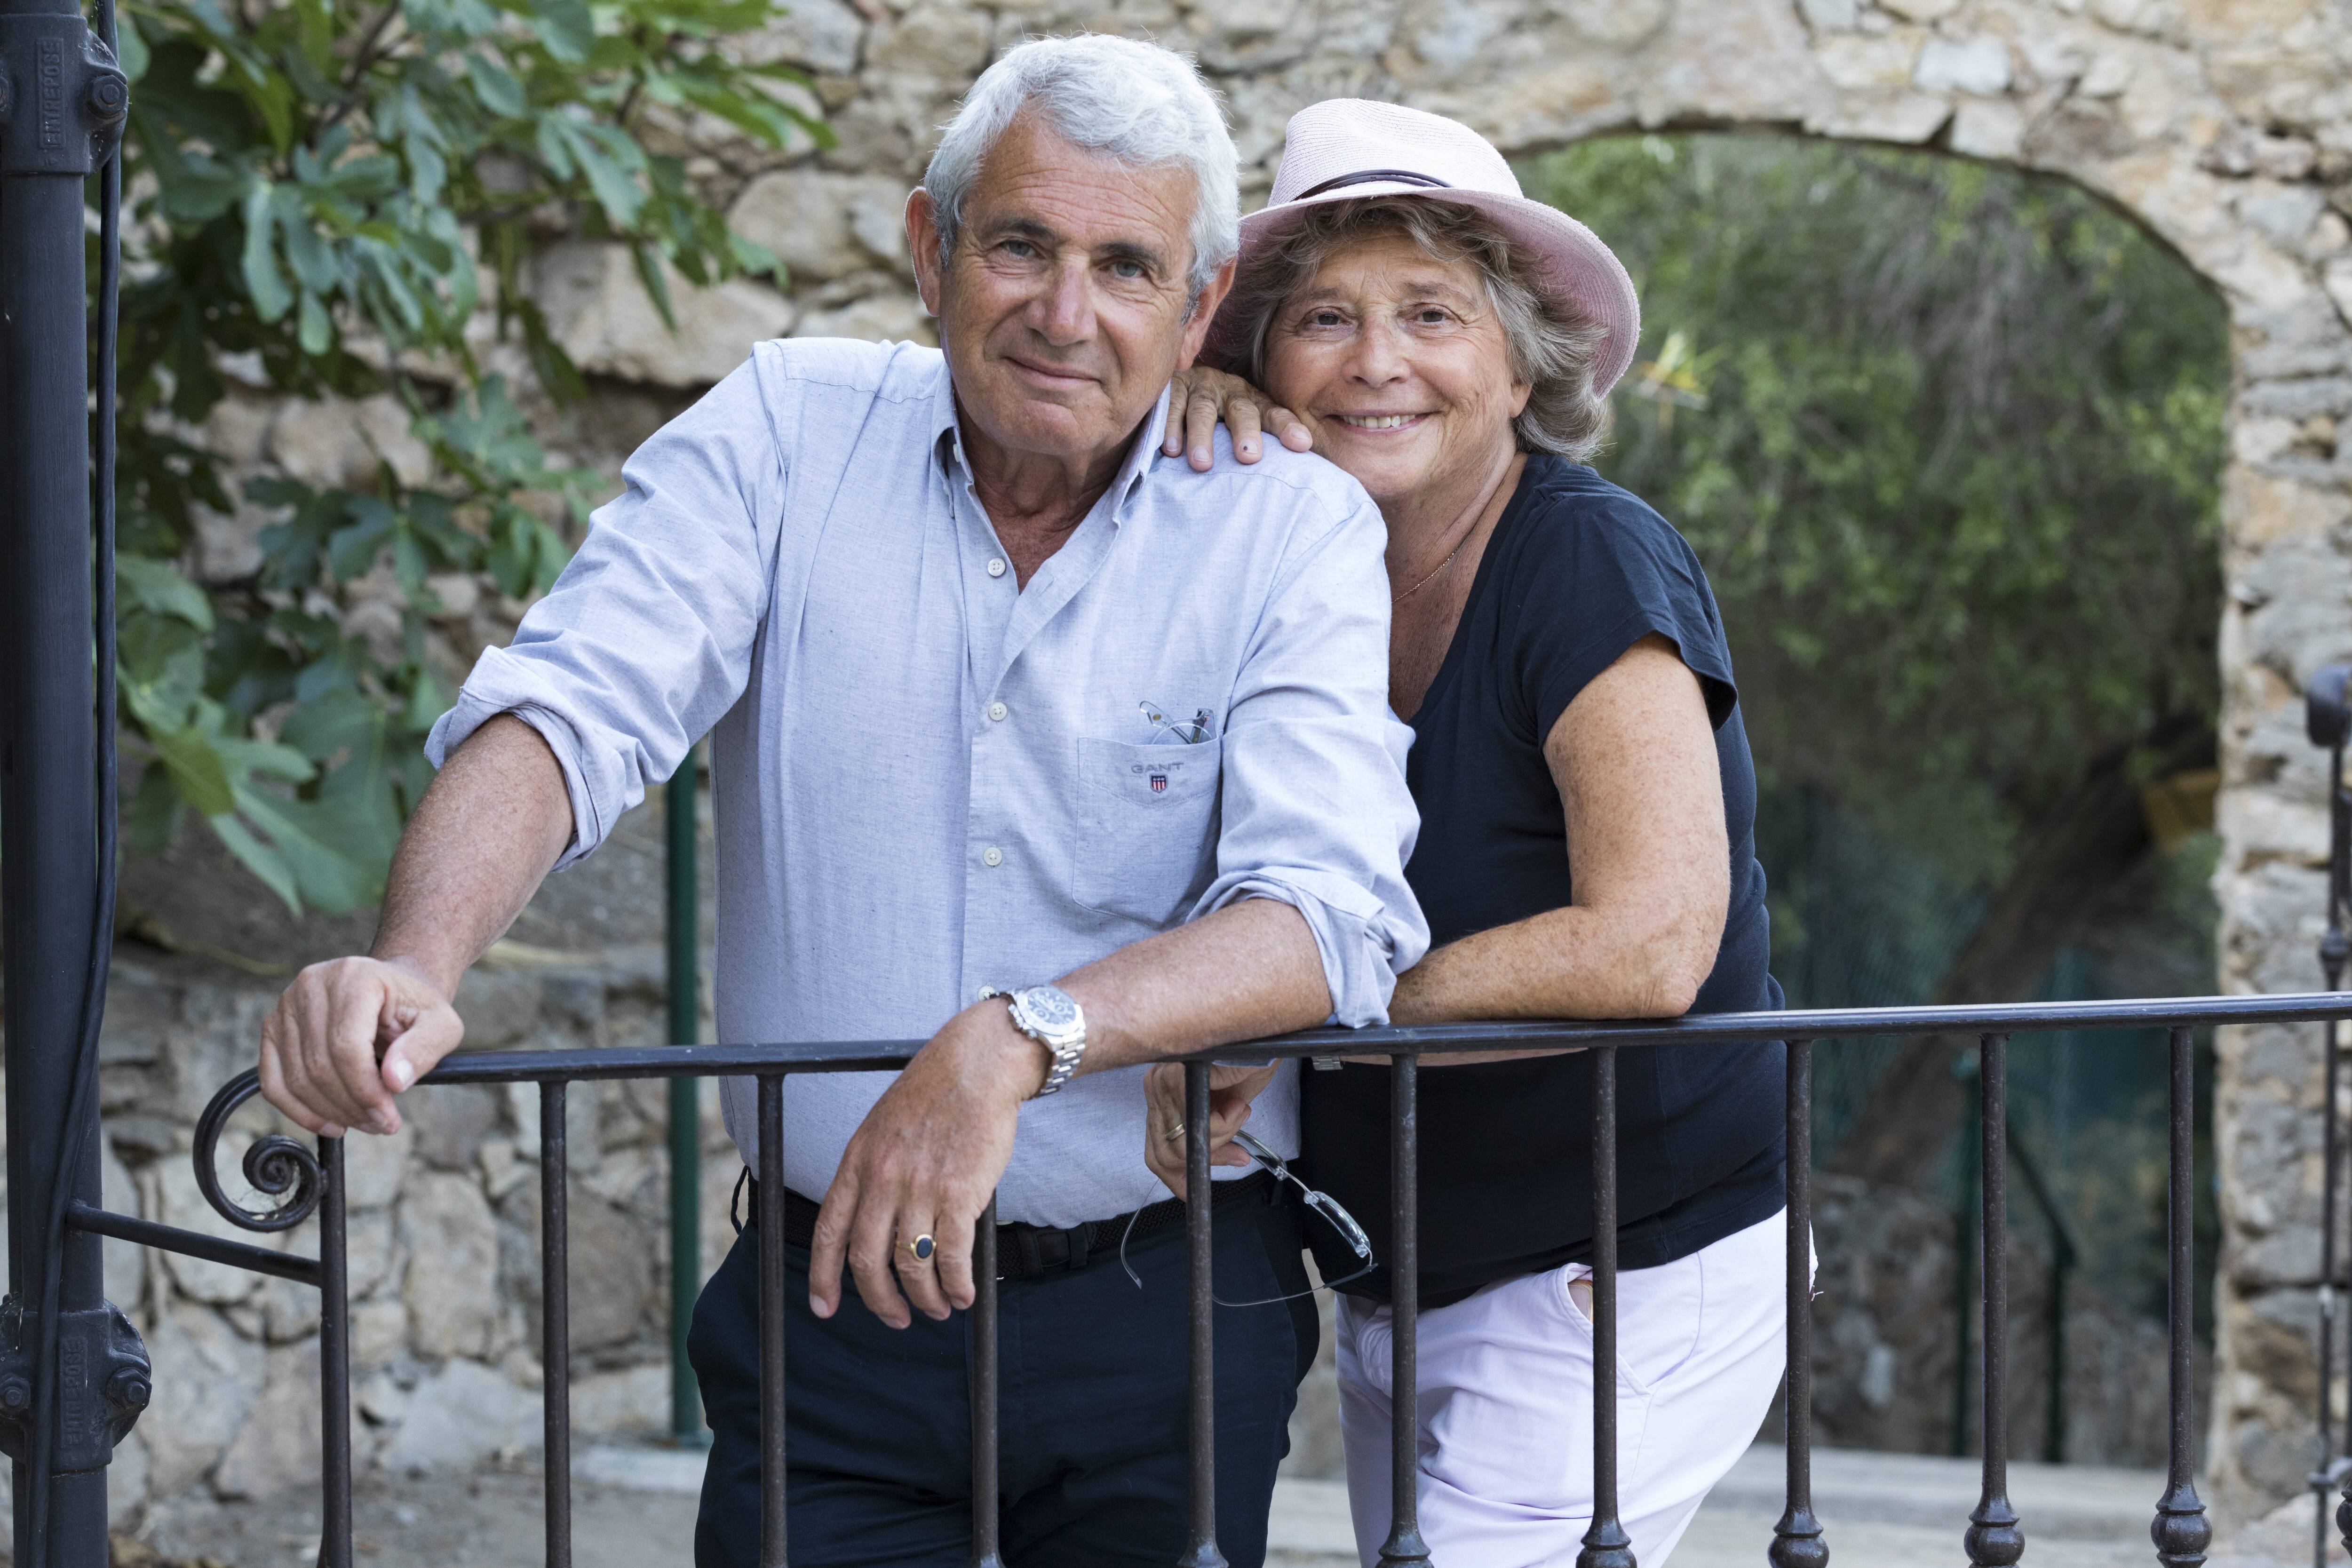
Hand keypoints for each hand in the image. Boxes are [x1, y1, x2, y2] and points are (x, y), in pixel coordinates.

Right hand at [258, 955, 463, 1136]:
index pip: (347, 1047)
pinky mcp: (273, 1028)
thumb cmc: (416, 1007)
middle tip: (380, 1125)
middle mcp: (312, 985)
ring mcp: (286, 1005)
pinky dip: (298, 1110)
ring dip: (330, 1112)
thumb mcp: (441, 1024)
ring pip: (296, 1078)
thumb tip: (394, 1081)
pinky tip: (329, 1123)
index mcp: (355, 977)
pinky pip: (273, 1081)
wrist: (392, 989)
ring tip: (363, 1122)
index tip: (389, 1119)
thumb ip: (424, 1049)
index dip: (366, 1091)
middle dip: (351, 1106)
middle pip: (320, 1065)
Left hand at [807, 1003, 1045, 1328]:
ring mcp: (920, 1188)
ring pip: (911, 1267)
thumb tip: (875, 1224)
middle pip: (867, 1261)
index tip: (825, 1307)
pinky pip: (952, 1258)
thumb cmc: (933, 1095)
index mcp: (857, 1162)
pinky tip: (963, 1293)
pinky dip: (957, 1285)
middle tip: (897, 1318)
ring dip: (926, 1299)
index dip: (824, 1277)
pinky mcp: (960, 1195)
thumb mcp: (881, 1128)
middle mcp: (882, 1179)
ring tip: (938, 1307)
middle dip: (881, 1302)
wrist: (977, 1066)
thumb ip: (872, 1174)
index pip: (828, 1231)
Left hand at [1142, 1060, 1277, 1198]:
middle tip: (1237, 1140)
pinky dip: (1225, 1124)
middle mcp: (1155, 1085)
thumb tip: (1231, 1162)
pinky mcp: (1176, 1078)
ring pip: (1185, 1144)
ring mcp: (1161, 1082)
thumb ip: (1219, 1138)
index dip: (1176, 1177)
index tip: (1191, 1190)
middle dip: (1212, 1150)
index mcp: (1161, 1092)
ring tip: (1239, 1111)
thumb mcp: (1230, 1109)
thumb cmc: (1246, 1061)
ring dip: (1222, 1134)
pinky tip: (1237, 1106)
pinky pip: (1200, 1128)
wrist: (1259, 1036)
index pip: (1156, 1150)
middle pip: (1171, 1153)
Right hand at [1163, 365, 1317, 471]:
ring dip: (1202, 436)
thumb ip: (1262, 444)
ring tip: (1202, 464)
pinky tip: (1170, 449)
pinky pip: (1171, 406)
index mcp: (1252, 401)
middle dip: (1246, 432)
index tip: (1302, 444)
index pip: (1273, 414)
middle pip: (1241, 411)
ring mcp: (1200, 386)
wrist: (1177, 377)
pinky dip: (1169, 427)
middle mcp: (1229, 391)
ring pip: (1203, 410)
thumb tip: (1296, 476)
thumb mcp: (1240, 426)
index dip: (1287, 427)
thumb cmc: (1217, 418)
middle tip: (1249, 457)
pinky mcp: (1173, 386)